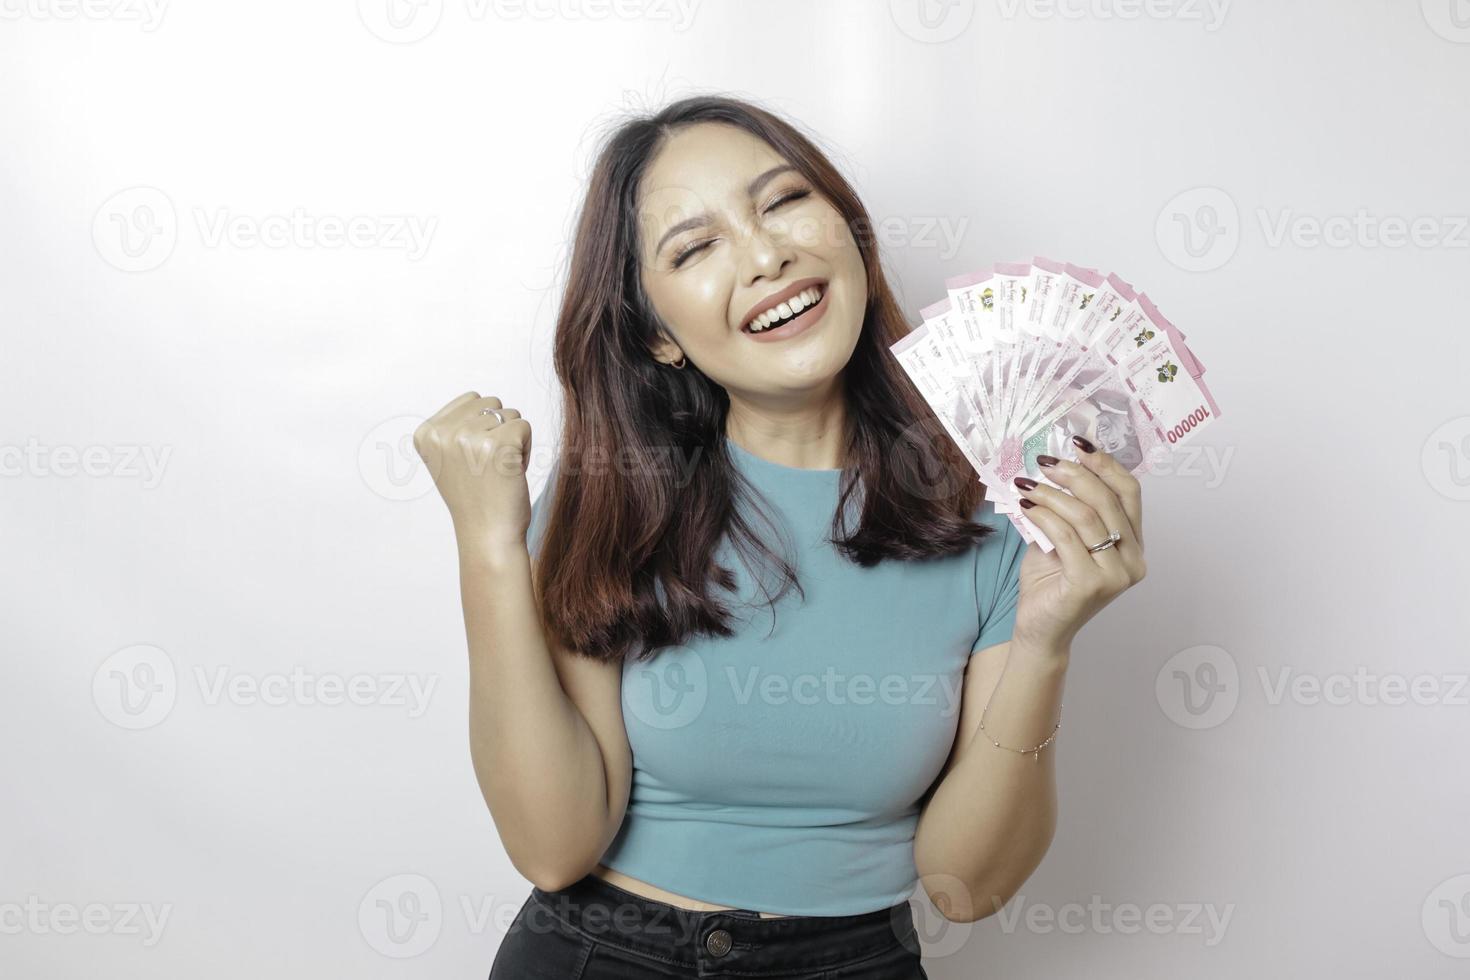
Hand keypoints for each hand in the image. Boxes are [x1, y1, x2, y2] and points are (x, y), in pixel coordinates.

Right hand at [412, 391, 534, 555]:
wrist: (486, 534)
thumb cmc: (474, 498)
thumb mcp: (447, 459)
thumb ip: (454, 427)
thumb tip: (479, 400)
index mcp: (425, 433)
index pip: (470, 400)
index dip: (481, 427)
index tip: (473, 459)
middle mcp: (443, 432)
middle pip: (491, 403)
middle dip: (498, 430)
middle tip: (489, 466)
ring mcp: (470, 437)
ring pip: (510, 414)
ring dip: (512, 441)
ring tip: (499, 470)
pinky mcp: (500, 444)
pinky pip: (524, 426)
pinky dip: (526, 449)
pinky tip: (511, 472)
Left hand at [1010, 435, 1146, 650]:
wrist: (1040, 630)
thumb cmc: (1051, 583)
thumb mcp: (1062, 538)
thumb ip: (1069, 509)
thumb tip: (1054, 466)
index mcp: (1134, 544)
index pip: (1130, 493)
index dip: (1106, 464)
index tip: (1079, 444)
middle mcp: (1133, 559)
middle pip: (1108, 500)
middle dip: (1075, 474)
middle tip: (1045, 462)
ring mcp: (1116, 574)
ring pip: (1086, 516)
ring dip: (1052, 494)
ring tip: (1027, 485)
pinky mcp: (1091, 584)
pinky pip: (1066, 536)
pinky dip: (1044, 516)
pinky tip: (1027, 507)